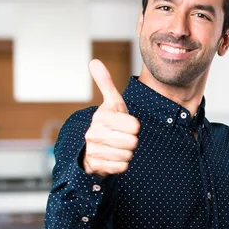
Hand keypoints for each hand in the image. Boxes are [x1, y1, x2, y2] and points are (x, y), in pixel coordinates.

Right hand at [83, 59, 139, 176]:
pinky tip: (114, 157)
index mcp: (101, 116)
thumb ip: (105, 83)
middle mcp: (94, 133)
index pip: (134, 125)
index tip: (126, 125)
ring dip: (127, 152)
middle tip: (123, 137)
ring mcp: (93, 150)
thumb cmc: (109, 123)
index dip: (135, 127)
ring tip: (118, 147)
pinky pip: (122, 167)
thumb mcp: (111, 103)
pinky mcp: (96, 165)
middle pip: (132, 142)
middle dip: (132, 141)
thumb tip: (94, 61)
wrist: (94, 147)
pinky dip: (122, 164)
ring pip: (127, 155)